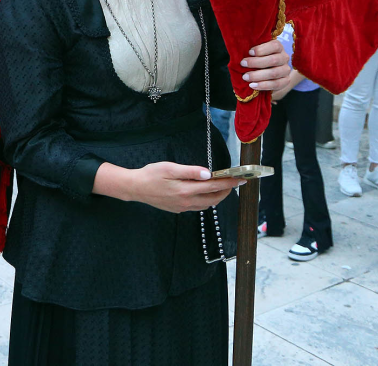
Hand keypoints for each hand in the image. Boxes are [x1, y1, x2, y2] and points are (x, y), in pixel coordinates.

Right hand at [123, 162, 244, 212]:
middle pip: (214, 198)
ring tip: (221, 187)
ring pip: (207, 204)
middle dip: (226, 191)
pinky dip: (206, 200)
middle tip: (233, 182)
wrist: (136, 188)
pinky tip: (204, 193)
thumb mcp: (170, 168)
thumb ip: (190, 171)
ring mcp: (183, 207)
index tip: (241, 179)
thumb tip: (208, 173)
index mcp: (186, 190)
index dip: (229, 183)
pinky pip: (198, 206)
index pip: (214, 186)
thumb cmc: (151, 174)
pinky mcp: (178, 209)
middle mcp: (187, 201)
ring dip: (217, 196)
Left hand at [240, 38, 292, 91]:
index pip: (275, 46)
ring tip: (245, 77)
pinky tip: (252, 85)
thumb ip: (251, 52)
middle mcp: (284, 57)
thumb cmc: (257, 59)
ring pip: (274, 73)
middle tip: (243, 64)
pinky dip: (263, 85)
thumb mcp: (255, 53)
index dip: (262, 49)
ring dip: (257, 75)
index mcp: (278, 47)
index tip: (249, 52)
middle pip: (273, 60)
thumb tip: (239, 52)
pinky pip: (276, 84)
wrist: (266, 74)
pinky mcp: (286, 81)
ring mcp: (286, 70)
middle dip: (256, 62)